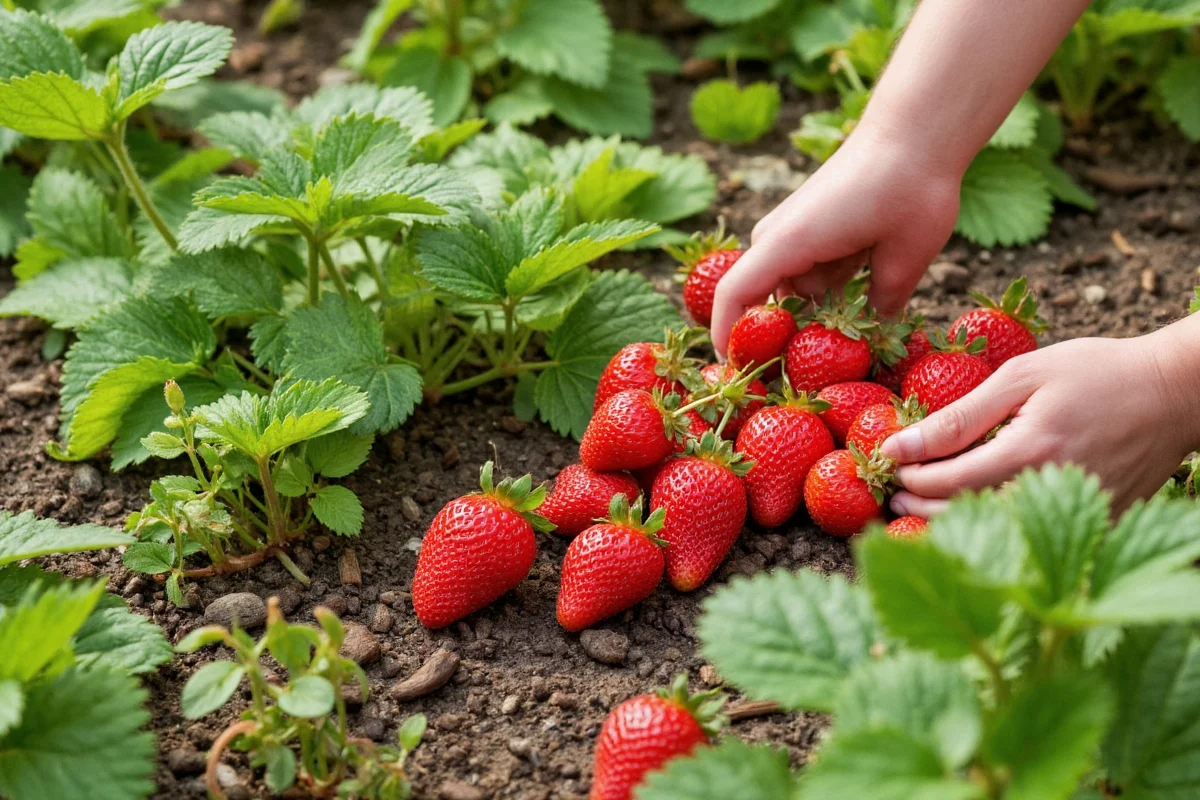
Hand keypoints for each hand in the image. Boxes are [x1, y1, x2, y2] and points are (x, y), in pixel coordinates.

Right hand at [709, 125, 960, 355]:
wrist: (916, 132)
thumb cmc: (910, 190)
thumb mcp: (904, 258)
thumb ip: (881, 307)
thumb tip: (875, 343)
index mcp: (788, 243)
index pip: (734, 298)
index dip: (730, 341)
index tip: (739, 378)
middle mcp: (778, 239)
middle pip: (762, 305)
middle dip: (781, 345)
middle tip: (807, 385)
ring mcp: (793, 236)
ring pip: (792, 296)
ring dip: (812, 323)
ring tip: (844, 358)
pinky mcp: (812, 234)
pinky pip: (810, 280)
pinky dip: (827, 302)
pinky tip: (856, 321)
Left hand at [881, 333, 1199, 515]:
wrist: (1177, 391)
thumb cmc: (1097, 372)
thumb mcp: (1023, 376)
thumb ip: (958, 415)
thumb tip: (899, 443)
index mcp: (1030, 452)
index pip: (948, 482)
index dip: (911, 479)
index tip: (889, 468)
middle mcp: (1054, 492)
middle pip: (968, 517)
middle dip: (921, 508)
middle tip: (894, 498)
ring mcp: (1081, 515)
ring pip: (998, 534)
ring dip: (954, 523)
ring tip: (923, 507)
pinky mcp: (1102, 524)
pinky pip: (1036, 536)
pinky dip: (1000, 528)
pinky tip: (978, 511)